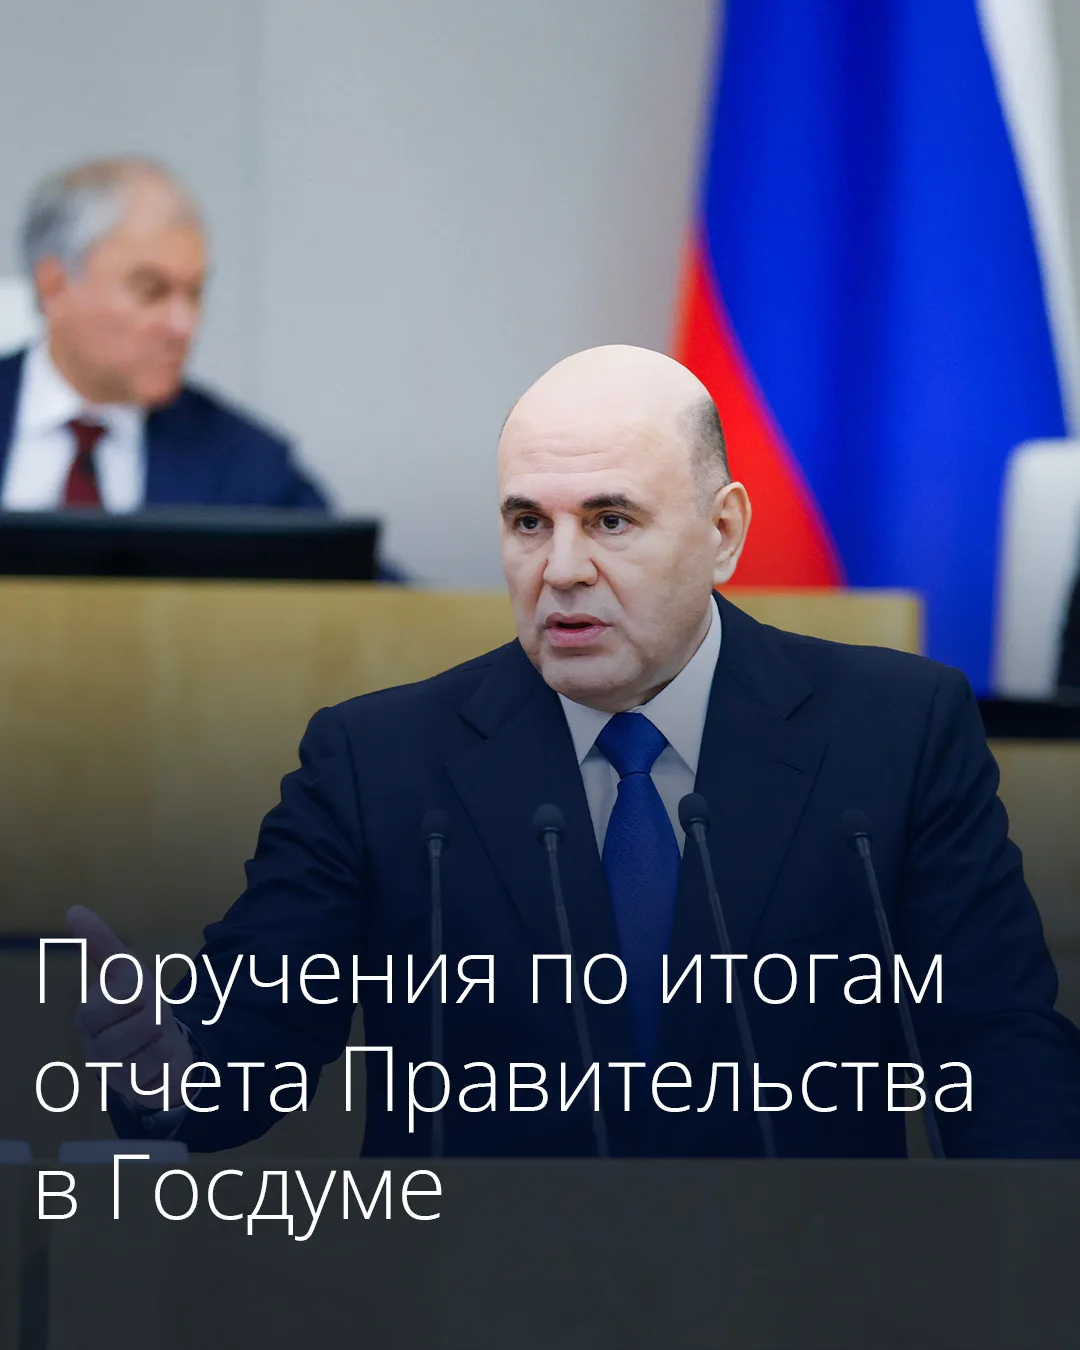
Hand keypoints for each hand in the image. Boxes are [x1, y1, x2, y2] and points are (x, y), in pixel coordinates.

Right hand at [67, 905, 193, 1108]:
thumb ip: (101, 943)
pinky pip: (157, 1067)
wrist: (164, 1051)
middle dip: (154, 1012)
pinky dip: (167, 1056)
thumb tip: (73, 910)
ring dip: (164, 1034)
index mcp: (88, 1017)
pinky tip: (160, 1057)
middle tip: (152, 1016)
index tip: (140, 994)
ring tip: (157, 1037)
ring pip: (151, 1043)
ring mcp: (111, 1073)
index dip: (137, 991)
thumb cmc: (140, 1009)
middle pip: (136, 1021)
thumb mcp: (126, 972)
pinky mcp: (132, 1092)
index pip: (115, 996)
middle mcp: (93, 1047)